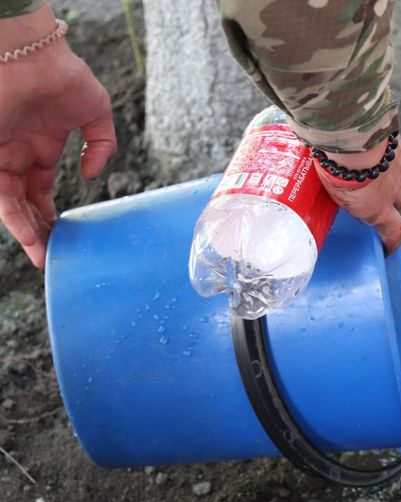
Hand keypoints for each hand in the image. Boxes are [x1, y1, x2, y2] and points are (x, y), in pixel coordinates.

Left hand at [0, 5, 115, 268]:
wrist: (36, 57)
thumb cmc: (63, 75)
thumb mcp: (97, 112)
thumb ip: (102, 145)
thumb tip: (93, 175)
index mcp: (42, 143)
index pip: (41, 186)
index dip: (49, 210)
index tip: (60, 232)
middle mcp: (19, 153)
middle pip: (25, 201)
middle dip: (39, 228)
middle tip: (51, 253)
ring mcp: (4, 156)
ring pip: (13, 205)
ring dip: (28, 232)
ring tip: (44, 256)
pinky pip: (3, 196)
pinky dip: (17, 219)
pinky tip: (34, 238)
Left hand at [314, 136, 400, 253]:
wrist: (352, 139)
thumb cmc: (336, 169)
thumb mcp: (332, 192)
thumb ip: (338, 197)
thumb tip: (321, 197)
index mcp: (377, 209)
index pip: (395, 231)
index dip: (393, 241)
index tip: (388, 248)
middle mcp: (393, 191)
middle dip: (395, 202)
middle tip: (377, 198)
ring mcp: (397, 168)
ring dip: (395, 178)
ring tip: (378, 172)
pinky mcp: (398, 147)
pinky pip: (400, 155)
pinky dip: (392, 156)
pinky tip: (380, 150)